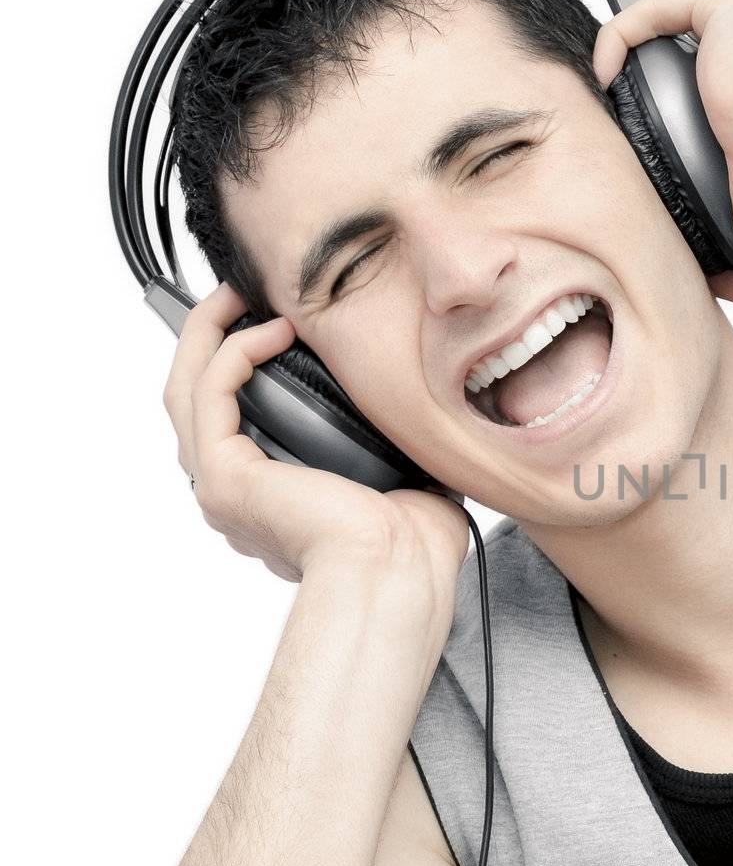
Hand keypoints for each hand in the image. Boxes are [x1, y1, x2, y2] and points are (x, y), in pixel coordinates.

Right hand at [164, 283, 469, 589]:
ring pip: (187, 390)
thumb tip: (411, 403)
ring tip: (237, 294)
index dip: (242, 366)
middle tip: (237, 294)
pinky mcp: (224, 477)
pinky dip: (234, 352)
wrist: (399, 571)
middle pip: (196, 398)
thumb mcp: (401, 472)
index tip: (274, 325)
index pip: (235, 420)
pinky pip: (210, 394)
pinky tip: (271, 329)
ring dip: (208, 333)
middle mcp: (237, 494)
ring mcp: (222, 488)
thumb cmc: (411, 542)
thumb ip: (387, 437)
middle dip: (211, 338)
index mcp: (273, 497)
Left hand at [593, 0, 732, 316]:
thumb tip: (713, 289)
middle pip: (686, 84)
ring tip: (597, 100)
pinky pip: (660, 9)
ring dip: (630, 65)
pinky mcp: (727, 10)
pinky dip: (622, 34)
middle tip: (608, 140)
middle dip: (646, 108)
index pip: (716, 134)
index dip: (676, 154)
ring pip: (670, 40)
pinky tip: (604, 67)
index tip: (642, 178)